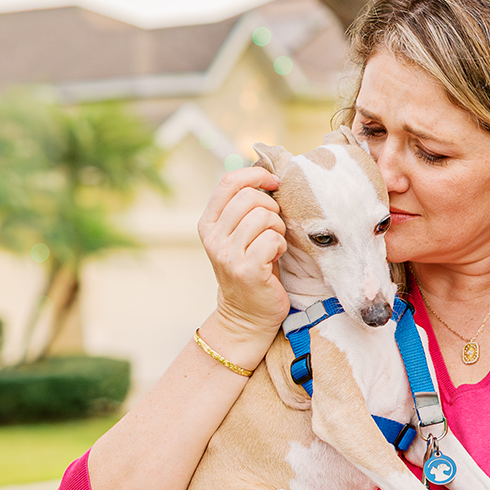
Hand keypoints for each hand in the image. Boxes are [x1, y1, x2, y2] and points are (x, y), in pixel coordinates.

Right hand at [197, 166, 288, 352]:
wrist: (247, 315)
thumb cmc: (252, 268)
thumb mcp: (239, 235)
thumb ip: (244, 208)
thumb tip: (266, 174)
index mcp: (208, 223)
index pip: (229, 182)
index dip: (256, 175)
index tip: (274, 182)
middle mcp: (213, 238)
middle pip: (250, 197)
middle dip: (272, 207)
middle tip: (275, 226)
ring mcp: (228, 255)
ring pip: (264, 217)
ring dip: (278, 228)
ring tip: (275, 243)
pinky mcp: (248, 270)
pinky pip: (273, 239)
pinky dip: (281, 245)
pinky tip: (276, 256)